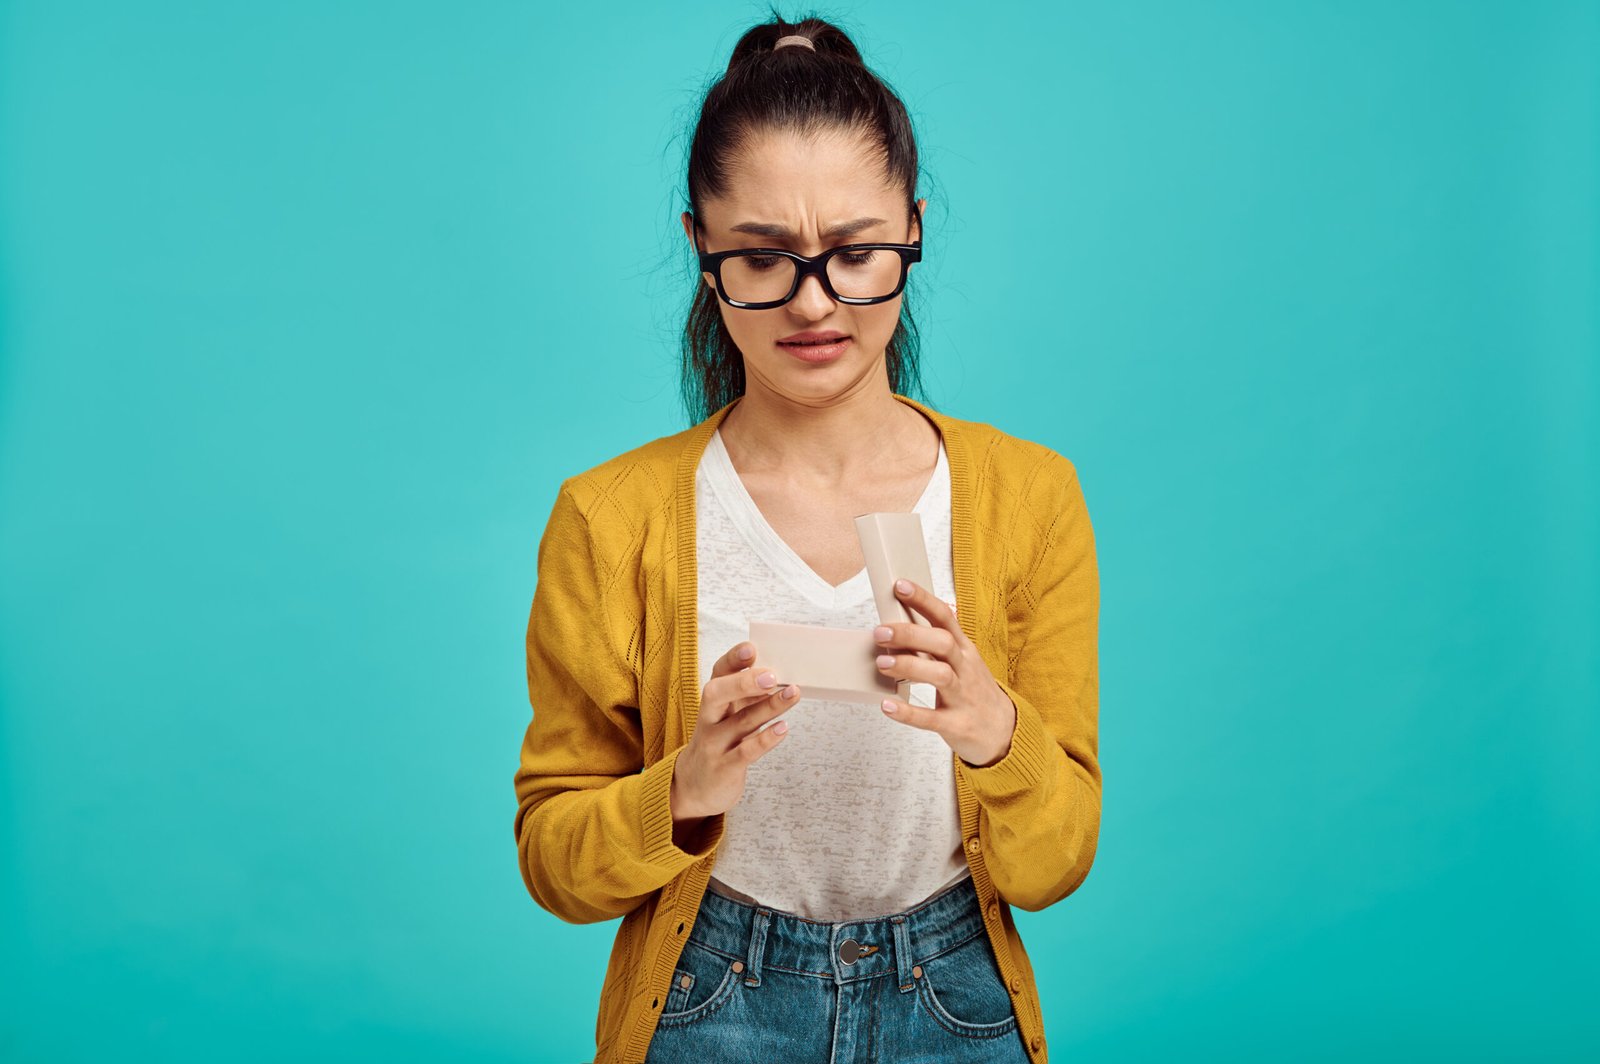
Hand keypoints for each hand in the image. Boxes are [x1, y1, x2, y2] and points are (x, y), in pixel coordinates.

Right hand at [670, 639, 800, 825]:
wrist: (694, 789)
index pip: (717, 674)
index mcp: (712, 703)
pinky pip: (745, 752)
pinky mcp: (725, 768)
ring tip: (793, 693)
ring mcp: (715, 744)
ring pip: (741, 721)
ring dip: (769, 706)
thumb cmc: (719, 744)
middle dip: (743, 682)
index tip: (751, 648)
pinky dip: (765, 739)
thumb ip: (747, 697)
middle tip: (772, 676)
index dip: (732, 660)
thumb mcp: (727, 717)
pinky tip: (783, 728)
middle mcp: (709, 720)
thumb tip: (779, 674)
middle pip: (717, 694)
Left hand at [873, 579, 1017, 767]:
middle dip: (911, 634)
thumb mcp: (961, 662)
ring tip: (882, 663)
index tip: (900, 586)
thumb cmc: (973, 691)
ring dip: (909, 666)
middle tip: (880, 632)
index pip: (945, 617)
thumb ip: (933, 644)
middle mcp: (965, 669)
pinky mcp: (957, 724)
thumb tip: (897, 624)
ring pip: (940, 675)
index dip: (923, 600)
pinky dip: (908, 712)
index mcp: (963, 649)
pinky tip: (887, 706)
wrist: (1003, 731)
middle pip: (943, 642)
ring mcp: (962, 696)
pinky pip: (931, 718)